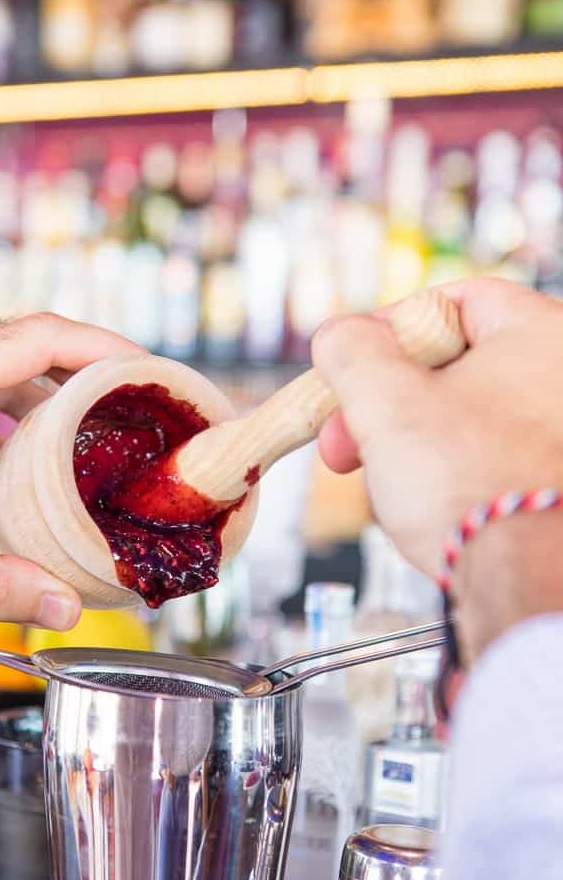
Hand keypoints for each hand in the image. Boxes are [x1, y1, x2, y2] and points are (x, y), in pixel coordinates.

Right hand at [313, 278, 562, 659]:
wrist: (525, 577)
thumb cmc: (471, 485)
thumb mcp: (383, 400)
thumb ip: (351, 351)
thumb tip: (339, 335)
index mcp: (540, 334)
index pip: (454, 302)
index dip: (390, 329)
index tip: (355, 363)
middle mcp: (562, 378)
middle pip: (456, 366)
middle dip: (387, 403)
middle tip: (347, 437)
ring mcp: (559, 434)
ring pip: (467, 418)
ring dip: (412, 442)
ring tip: (383, 478)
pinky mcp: (550, 482)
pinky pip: (488, 459)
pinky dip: (449, 473)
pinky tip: (425, 503)